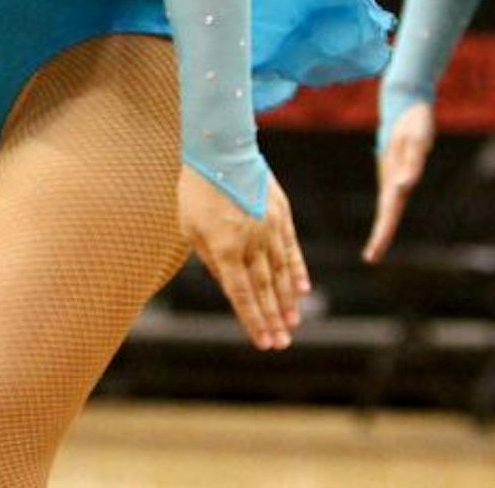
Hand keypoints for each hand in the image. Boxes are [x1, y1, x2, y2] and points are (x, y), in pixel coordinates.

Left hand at [179, 166, 307, 350]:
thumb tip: (228, 285)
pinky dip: (298, 270)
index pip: (242, 295)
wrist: (221, 149)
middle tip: (282, 343)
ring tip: (293, 323)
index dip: (253, 321)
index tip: (263, 343)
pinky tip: (303, 289)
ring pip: (281, 272)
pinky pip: (292, 249)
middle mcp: (251, 242)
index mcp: (225, 248)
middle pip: (264, 289)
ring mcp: (270, 228)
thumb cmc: (198, 190)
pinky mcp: (282, 215)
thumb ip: (210, 259)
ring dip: (287, 301)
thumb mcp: (191, 228)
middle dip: (273, 319)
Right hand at [362, 100, 435, 263]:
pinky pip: (393, 194)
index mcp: (394, 178)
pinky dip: (390, 209)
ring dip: (384, 224)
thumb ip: (411, 166)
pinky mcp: (395, 168)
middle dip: (380, 235)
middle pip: (387, 212)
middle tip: (371, 257)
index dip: (381, 234)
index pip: (388, 213)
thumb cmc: (413, 122)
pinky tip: (389, 211)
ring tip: (377, 245)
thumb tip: (403, 188)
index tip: (372, 255)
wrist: (404, 101)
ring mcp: (391, 173)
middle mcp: (391, 178)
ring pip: (389, 205)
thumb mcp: (416, 142)